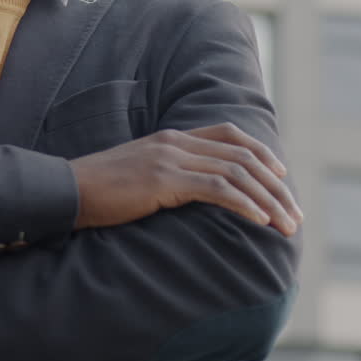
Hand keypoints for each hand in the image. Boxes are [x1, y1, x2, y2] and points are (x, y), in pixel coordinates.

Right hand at [68, 123, 301, 236]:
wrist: (65, 190)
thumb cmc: (97, 191)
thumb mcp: (137, 175)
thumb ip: (166, 174)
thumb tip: (190, 193)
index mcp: (170, 137)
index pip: (228, 135)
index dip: (261, 154)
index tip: (281, 178)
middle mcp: (174, 142)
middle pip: (241, 155)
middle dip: (276, 186)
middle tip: (295, 215)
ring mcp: (170, 158)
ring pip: (236, 173)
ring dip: (268, 201)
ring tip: (286, 226)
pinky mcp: (164, 180)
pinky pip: (217, 190)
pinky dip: (245, 205)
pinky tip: (260, 222)